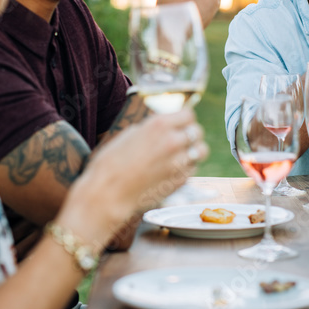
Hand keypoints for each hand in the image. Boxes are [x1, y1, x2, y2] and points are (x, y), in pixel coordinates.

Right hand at [66, 109, 207, 238]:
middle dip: (190, 134)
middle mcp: (173, 141)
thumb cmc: (111, 163)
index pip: (188, 114)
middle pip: (197, 132)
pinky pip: (192, 169)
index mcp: (159, 125)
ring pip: (200, 151)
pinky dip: (186, 168)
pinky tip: (172, 170)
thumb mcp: (129, 134)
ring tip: (181, 154)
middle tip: (182, 139)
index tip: (181, 123)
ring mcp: (179, 162)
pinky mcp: (180, 181)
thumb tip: (163, 126)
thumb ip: (152, 128)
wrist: (108, 193)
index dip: (184, 119)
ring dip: (193, 151)